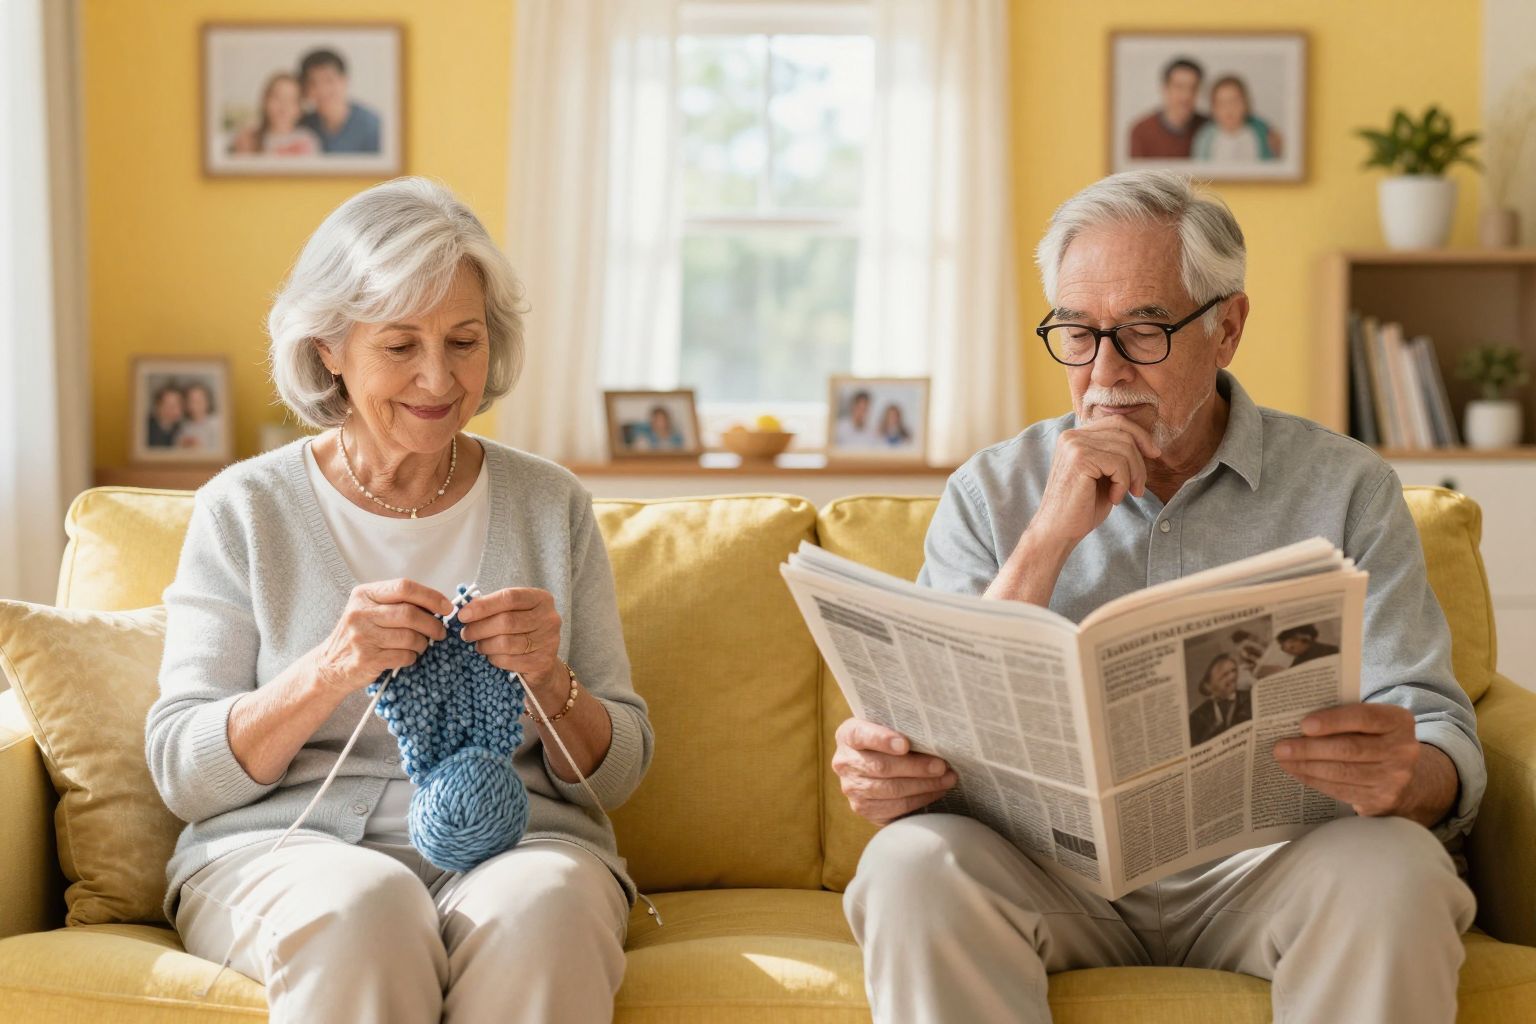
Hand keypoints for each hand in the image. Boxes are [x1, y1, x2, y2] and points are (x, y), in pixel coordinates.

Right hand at [313, 579, 450, 694]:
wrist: (329, 665)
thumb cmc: (359, 635)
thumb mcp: (370, 610)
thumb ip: (397, 603)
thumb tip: (438, 605)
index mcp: (364, 595)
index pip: (404, 587)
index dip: (431, 596)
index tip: (447, 607)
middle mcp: (360, 613)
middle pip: (410, 613)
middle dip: (432, 624)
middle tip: (440, 632)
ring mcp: (362, 636)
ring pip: (410, 637)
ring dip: (423, 643)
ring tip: (420, 645)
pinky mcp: (367, 659)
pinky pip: (404, 656)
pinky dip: (412, 657)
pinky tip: (406, 656)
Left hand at [456, 588, 564, 699]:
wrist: (542, 662)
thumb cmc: (522, 631)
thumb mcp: (511, 612)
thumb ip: (492, 607)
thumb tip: (465, 610)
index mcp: (541, 598)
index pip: (509, 598)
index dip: (483, 606)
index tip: (463, 615)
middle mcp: (549, 618)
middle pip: (506, 621)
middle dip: (479, 628)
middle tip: (466, 633)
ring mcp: (548, 641)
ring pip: (506, 643)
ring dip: (485, 645)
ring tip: (478, 645)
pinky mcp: (542, 662)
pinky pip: (509, 660)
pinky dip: (495, 659)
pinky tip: (492, 656)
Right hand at [833, 718, 956, 824]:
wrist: (874, 763)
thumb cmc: (888, 739)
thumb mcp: (887, 726)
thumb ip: (902, 728)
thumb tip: (935, 737)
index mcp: (848, 735)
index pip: (861, 735)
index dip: (883, 740)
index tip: (905, 744)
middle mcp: (844, 762)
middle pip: (881, 767)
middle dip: (916, 767)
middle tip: (941, 765)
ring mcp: (852, 788)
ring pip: (891, 790)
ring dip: (923, 786)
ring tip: (947, 779)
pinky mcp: (864, 809)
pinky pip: (895, 808)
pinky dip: (920, 800)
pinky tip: (935, 791)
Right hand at [1026, 417, 1161, 548]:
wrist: (1057, 532)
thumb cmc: (1082, 507)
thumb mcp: (1102, 474)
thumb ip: (1115, 454)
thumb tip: (1148, 443)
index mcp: (1075, 436)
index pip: (1117, 422)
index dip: (1140, 436)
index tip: (1154, 454)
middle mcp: (1072, 436)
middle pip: (1124, 433)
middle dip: (1140, 462)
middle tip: (1138, 488)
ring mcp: (1074, 445)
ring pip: (1125, 448)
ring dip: (1134, 475)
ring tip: (1125, 494)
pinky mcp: (1080, 459)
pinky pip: (1119, 463)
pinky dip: (1123, 483)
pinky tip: (1114, 498)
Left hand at [1272, 704, 1426, 817]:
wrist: (1410, 779)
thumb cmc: (1377, 741)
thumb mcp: (1373, 723)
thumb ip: (1346, 716)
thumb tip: (1298, 721)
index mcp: (1398, 721)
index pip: (1364, 717)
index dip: (1333, 721)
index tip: (1304, 725)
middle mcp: (1402, 750)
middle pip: (1349, 748)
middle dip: (1310, 748)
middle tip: (1280, 748)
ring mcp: (1394, 778)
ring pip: (1342, 772)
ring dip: (1307, 767)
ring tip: (1283, 760)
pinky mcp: (1381, 800)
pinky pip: (1341, 790)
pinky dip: (1315, 781)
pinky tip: (1297, 773)